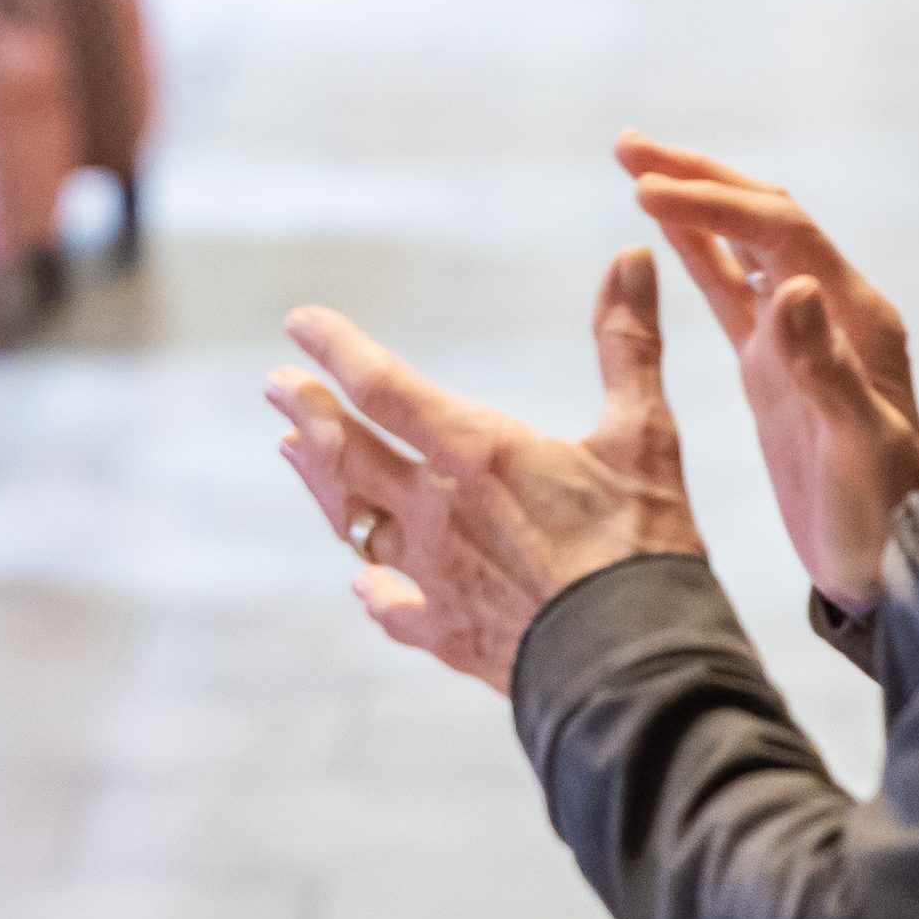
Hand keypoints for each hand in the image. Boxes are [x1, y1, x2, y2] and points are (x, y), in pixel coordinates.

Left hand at [265, 249, 705, 691]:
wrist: (631, 662)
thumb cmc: (641, 542)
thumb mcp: (642, 431)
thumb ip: (628, 341)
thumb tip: (632, 255)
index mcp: (473, 452)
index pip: (382, 386)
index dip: (336, 349)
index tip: (300, 325)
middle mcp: (434, 511)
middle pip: (349, 452)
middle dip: (309, 413)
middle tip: (276, 389)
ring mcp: (433, 576)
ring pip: (357, 523)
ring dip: (324, 484)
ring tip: (293, 455)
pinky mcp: (447, 632)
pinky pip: (394, 607)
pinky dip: (375, 590)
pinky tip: (364, 585)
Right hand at [619, 133, 918, 610]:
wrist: (891, 566)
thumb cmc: (882, 514)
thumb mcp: (857, 448)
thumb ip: (824, 368)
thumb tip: (785, 285)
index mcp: (853, 317)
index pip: (780, 232)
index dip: (715, 205)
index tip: (649, 192)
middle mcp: (828, 309)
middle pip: (761, 217)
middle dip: (698, 178)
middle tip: (627, 147)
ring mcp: (798, 334)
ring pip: (742, 244)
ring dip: (694, 201)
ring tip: (634, 165)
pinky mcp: (773, 365)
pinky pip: (730, 291)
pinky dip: (696, 251)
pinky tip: (661, 227)